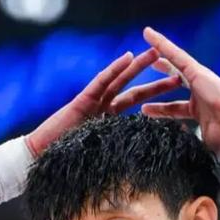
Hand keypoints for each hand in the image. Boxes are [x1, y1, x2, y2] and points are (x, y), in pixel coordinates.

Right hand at [26, 48, 181, 155]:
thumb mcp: (104, 160)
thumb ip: (121, 156)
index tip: (176, 95)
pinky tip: (127, 58)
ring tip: (154, 54)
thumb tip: (148, 165)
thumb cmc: (69, 164)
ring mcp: (92, 102)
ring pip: (119, 80)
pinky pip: (100, 82)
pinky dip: (114, 69)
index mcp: (110, 121)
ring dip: (137, 66)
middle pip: (134, 91)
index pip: (138, 106)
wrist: (42, 160)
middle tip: (177, 70)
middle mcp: (103, 108)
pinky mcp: (81, 100)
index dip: (156, 99)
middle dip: (154, 80)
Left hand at [141, 27, 219, 157]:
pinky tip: (147, 33)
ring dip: (159, 51)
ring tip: (145, 38)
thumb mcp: (204, 149)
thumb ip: (191, 154)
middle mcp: (200, 93)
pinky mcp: (197, 71)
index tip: (145, 110)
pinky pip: (175, 54)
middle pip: (174, 82)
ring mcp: (198, 81)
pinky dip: (161, 43)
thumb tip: (179, 173)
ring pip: (174, 62)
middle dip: (161, 77)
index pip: (175, 110)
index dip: (160, 110)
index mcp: (201, 112)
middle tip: (149, 71)